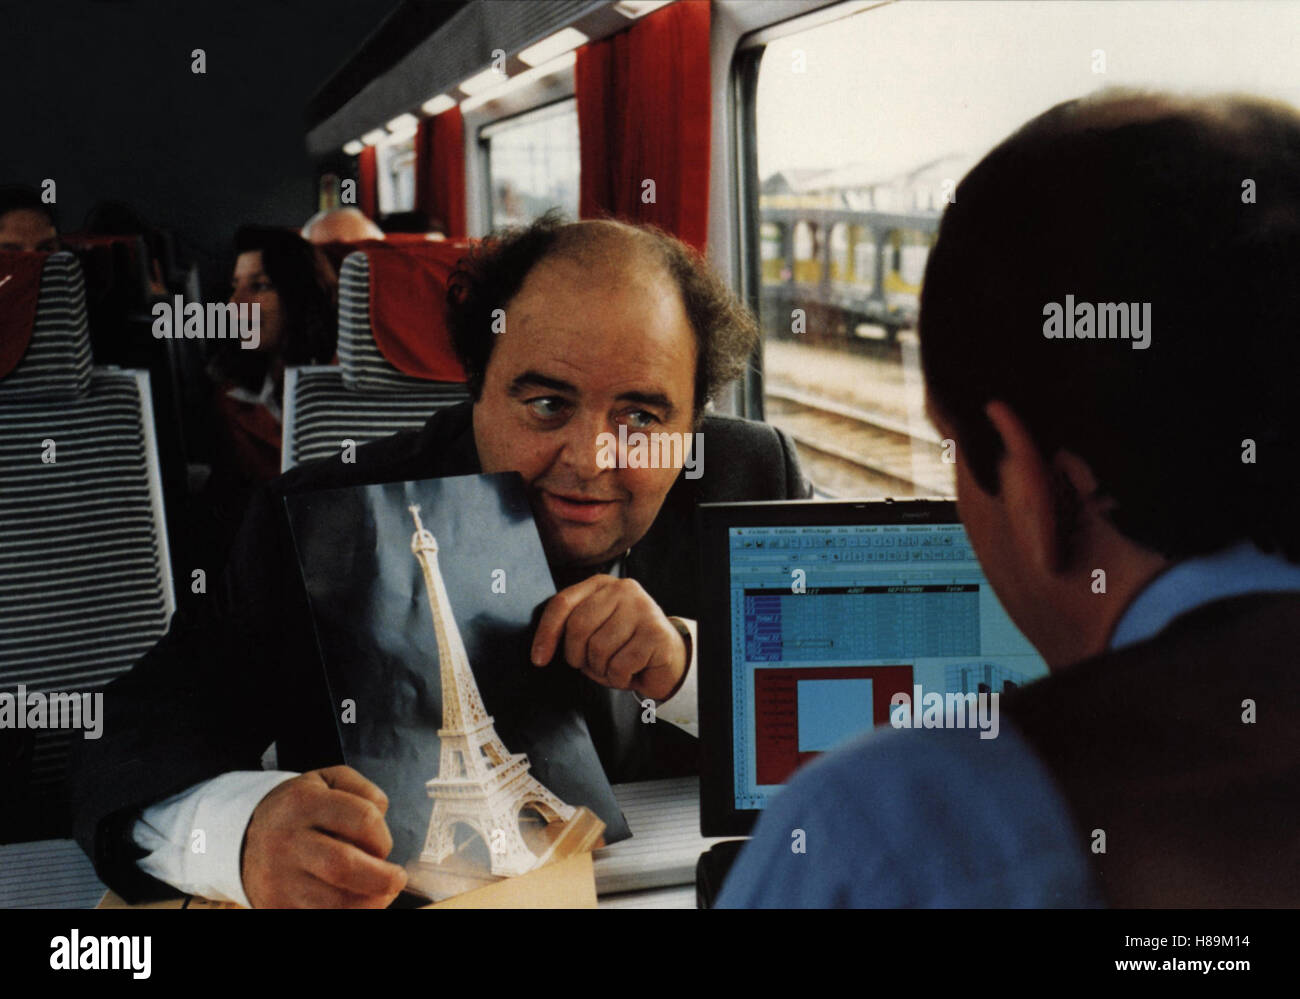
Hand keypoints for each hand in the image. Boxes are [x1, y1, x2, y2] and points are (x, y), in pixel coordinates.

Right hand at [241, 765, 406, 907]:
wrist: (242, 837)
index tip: (384, 847)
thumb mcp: (327, 780)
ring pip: (334, 904)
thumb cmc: (300, 810)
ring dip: (368, 904)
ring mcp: (278, 879)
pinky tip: (355, 905)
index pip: (362, 819)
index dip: (383, 836)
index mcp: (303, 803)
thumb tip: (382, 817)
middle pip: (344, 866)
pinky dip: (347, 914)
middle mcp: (287, 841)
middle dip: (382, 879)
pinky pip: (319, 918)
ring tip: (379, 896)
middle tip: (396, 880)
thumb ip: (363, 791)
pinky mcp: (275, 907)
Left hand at [531, 575, 687, 701]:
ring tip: (614, 667)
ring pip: (599, 649)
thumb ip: (572, 628)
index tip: (539, 659)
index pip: (562, 603)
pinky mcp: (655, 632)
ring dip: (601, 670)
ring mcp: (641, 608)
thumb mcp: (594, 630)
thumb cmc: (623, 646)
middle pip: (578, 627)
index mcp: (600, 585)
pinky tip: (629, 673)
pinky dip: (619, 678)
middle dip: (577, 656)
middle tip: (589, 665)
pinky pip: (620, 665)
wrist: (667, 658)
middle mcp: (622, 589)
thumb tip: (541, 650)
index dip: (546, 633)